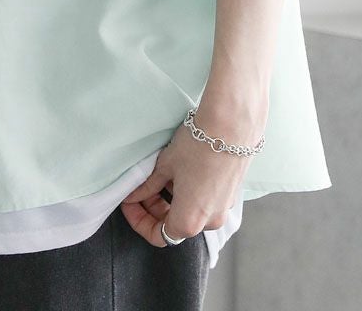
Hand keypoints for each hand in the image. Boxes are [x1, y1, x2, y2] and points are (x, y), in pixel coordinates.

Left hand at [119, 109, 257, 247]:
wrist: (231, 125)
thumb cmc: (196, 146)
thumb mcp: (165, 166)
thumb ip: (147, 186)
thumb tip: (133, 196)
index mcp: (189, 221)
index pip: (159, 236)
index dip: (140, 221)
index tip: (130, 204)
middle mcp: (209, 222)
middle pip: (175, 225)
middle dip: (154, 209)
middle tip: (140, 188)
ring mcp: (222, 209)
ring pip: (190, 212)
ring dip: (171, 200)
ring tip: (158, 175)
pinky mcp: (230, 195)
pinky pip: (205, 202)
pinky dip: (189, 194)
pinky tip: (179, 172)